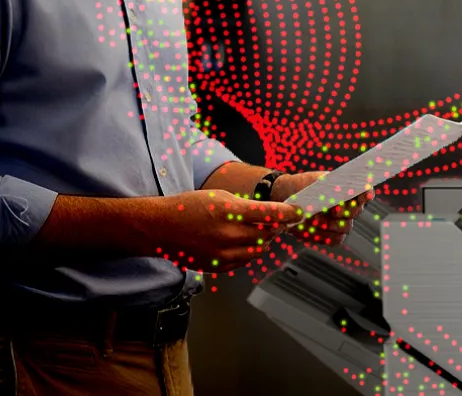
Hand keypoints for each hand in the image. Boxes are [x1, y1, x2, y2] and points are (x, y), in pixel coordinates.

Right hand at [154, 189, 302, 273]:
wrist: (163, 227)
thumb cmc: (188, 207)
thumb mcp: (218, 196)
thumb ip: (243, 207)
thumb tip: (265, 214)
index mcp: (229, 211)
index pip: (269, 214)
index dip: (287, 213)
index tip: (298, 212)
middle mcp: (228, 234)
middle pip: (266, 234)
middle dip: (275, 227)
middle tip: (278, 222)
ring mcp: (223, 253)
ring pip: (257, 251)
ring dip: (263, 241)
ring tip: (260, 232)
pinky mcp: (218, 266)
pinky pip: (243, 262)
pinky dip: (248, 252)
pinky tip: (242, 243)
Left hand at [271, 172, 374, 245]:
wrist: (287, 197)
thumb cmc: (303, 186)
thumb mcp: (313, 180)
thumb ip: (327, 184)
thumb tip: (337, 193)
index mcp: (347, 190)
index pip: (365, 192)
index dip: (367, 194)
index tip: (365, 194)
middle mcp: (348, 207)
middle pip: (356, 211)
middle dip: (346, 210)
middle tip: (335, 210)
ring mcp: (341, 223)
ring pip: (345, 227)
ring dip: (331, 224)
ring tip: (315, 220)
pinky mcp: (332, 236)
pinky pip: (335, 239)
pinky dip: (324, 235)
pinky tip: (312, 230)